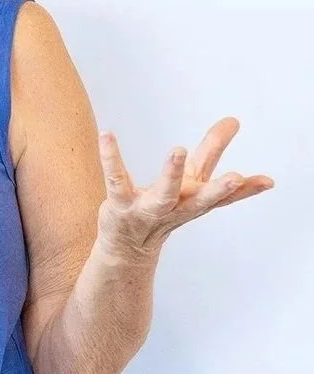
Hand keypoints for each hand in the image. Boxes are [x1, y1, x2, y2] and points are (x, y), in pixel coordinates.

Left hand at [96, 116, 273, 257]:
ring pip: (163, 195)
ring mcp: (148, 209)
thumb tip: (235, 124)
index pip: (223, 195)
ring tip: (178, 151)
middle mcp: (176, 207)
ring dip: (172, 175)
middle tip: (235, 178)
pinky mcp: (120, 205)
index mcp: (194, 200)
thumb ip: (211, 153)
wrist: (126, 249)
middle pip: (201, 201)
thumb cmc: (163, 208)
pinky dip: (111, 158)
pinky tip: (107, 135)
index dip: (245, 190)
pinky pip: (116, 180)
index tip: (266, 181)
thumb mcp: (190, 183)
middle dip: (219, 190)